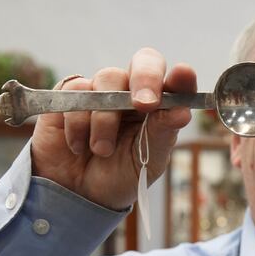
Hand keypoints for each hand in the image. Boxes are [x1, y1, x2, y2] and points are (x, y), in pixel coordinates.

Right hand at [31, 48, 194, 209]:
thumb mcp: (147, 162)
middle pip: (144, 61)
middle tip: (144, 104)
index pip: (176, 83)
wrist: (77, 194)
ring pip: (108, 78)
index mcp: (160, 108)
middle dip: (146, 78)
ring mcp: (103, 90)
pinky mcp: (71, 94)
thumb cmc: (119, 176)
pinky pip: (76, 91)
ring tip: (102, 151)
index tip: (183, 76)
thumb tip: (182, 113)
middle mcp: (134, 93)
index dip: (182, 76)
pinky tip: (78, 146)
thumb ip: (162, 134)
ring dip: (105, 120)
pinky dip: (78, 123)